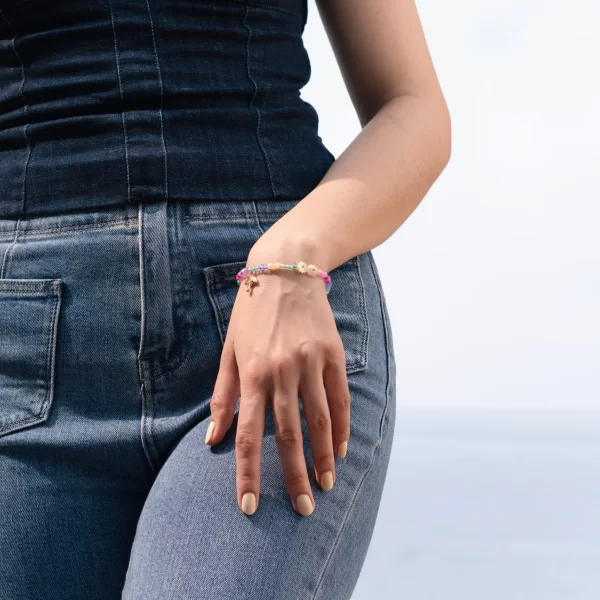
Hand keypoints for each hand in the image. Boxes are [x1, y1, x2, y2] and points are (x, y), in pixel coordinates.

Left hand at [204, 251, 350, 516]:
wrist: (286, 270)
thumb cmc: (251, 313)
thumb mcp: (229, 350)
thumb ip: (223, 395)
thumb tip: (212, 439)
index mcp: (252, 373)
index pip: (247, 435)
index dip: (247, 474)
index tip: (249, 507)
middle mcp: (282, 371)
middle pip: (288, 435)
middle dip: (294, 477)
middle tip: (303, 509)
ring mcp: (311, 362)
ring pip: (320, 421)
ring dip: (324, 458)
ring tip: (326, 485)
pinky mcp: (333, 354)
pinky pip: (341, 398)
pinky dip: (344, 427)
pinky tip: (343, 449)